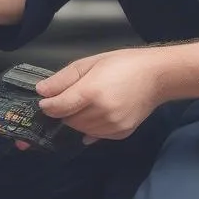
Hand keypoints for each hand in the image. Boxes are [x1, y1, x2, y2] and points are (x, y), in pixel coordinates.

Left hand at [35, 47, 165, 144]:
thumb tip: (41, 91)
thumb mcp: (89, 63)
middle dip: (64, 112)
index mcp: (92, 91)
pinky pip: (96, 136)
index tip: (45, 102)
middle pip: (68, 120)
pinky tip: (97, 114)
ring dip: (76, 120)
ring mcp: (113, 125)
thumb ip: (63, 79)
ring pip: (80, 130)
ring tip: (87, 104)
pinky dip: (91, 128)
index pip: (59, 107)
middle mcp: (102, 112)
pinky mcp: (122, 133)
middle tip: (70, 99)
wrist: (157, 76)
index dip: (48, 106)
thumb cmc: (122, 64)